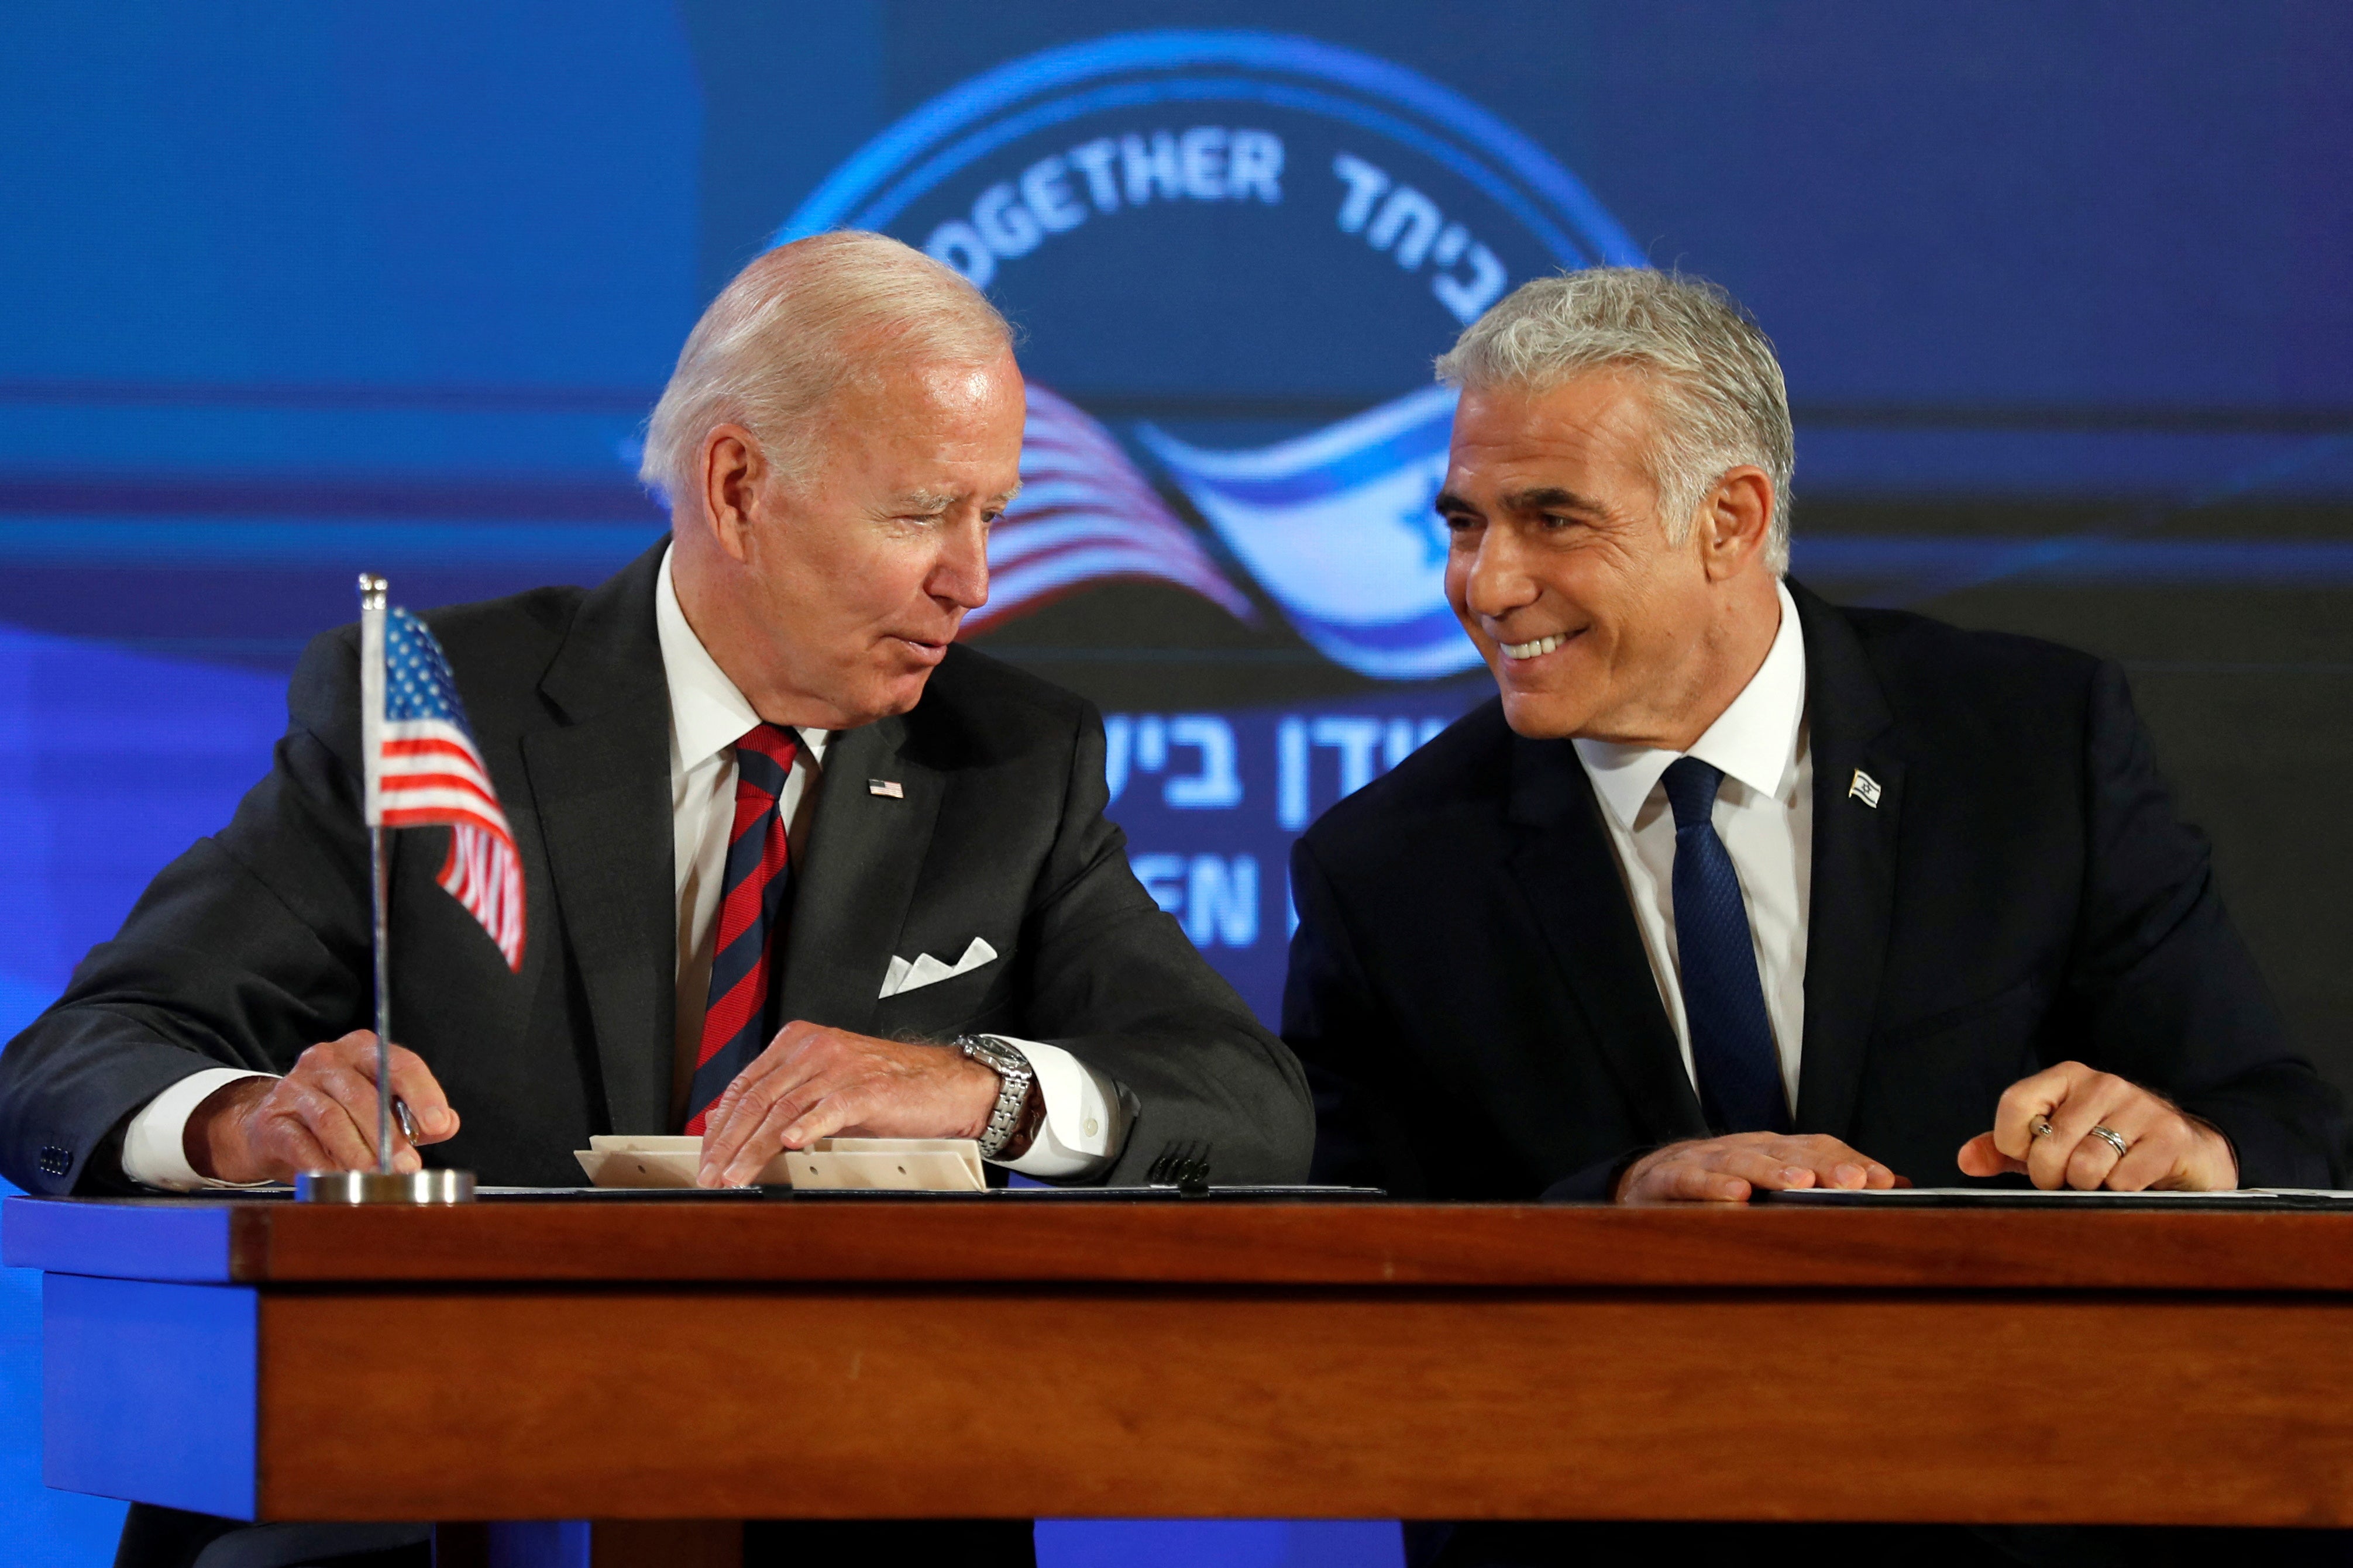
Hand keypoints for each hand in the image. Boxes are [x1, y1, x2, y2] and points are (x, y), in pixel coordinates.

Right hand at [184, 1030, 459, 1182]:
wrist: (272, 1126)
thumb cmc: (339, 1115)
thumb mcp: (382, 1109)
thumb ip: (415, 1116)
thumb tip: (447, 1124)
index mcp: (362, 1049)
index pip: (399, 1064)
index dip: (422, 1094)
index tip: (437, 1125)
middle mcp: (327, 1059)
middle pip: (364, 1095)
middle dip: (389, 1135)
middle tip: (408, 1166)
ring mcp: (295, 1087)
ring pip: (332, 1119)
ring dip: (358, 1152)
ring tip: (378, 1176)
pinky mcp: (272, 1119)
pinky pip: (300, 1143)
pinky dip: (323, 1164)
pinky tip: (339, 1180)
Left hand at [695, 1022, 1002, 1187]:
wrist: (948, 1084)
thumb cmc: (892, 1089)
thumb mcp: (830, 1086)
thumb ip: (790, 1100)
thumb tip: (742, 1136)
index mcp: (800, 1043)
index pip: (743, 1085)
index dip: (718, 1125)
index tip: (704, 1156)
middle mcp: (816, 1049)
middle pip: (755, 1098)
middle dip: (726, 1143)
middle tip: (709, 1176)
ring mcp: (842, 1066)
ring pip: (782, 1108)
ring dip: (753, 1149)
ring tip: (734, 1177)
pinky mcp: (869, 1088)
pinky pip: (830, 1108)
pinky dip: (807, 1127)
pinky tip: (790, 1145)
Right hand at [1615, 1132, 1905, 1203]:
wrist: (1644, 1185)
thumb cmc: (1718, 1188)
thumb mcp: (1772, 1186)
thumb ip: (1828, 1184)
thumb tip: (1899, 1185)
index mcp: (1772, 1150)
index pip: (1818, 1147)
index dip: (1851, 1160)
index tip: (1884, 1181)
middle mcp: (1744, 1148)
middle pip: (1788, 1151)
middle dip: (1824, 1165)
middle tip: (1855, 1181)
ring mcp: (1706, 1160)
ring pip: (1743, 1160)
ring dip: (1774, 1171)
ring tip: (1801, 1185)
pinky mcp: (1669, 1178)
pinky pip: (1692, 1180)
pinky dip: (1713, 1188)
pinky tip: (1735, 1197)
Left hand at [1958, 1061, 2236, 1190]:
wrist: (2186, 1153)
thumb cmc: (2107, 1148)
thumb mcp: (2051, 1145)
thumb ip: (2004, 1150)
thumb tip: (1966, 1161)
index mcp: (2066, 1077)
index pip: (2014, 1105)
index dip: (2013, 1144)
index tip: (2029, 1158)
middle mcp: (2102, 1083)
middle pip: (2048, 1146)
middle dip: (2052, 1177)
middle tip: (2071, 1178)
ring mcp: (2139, 1106)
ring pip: (2085, 1166)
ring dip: (2088, 1186)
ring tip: (2104, 1178)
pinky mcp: (2170, 1136)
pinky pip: (2123, 1179)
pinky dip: (2121, 1191)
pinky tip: (2134, 1180)